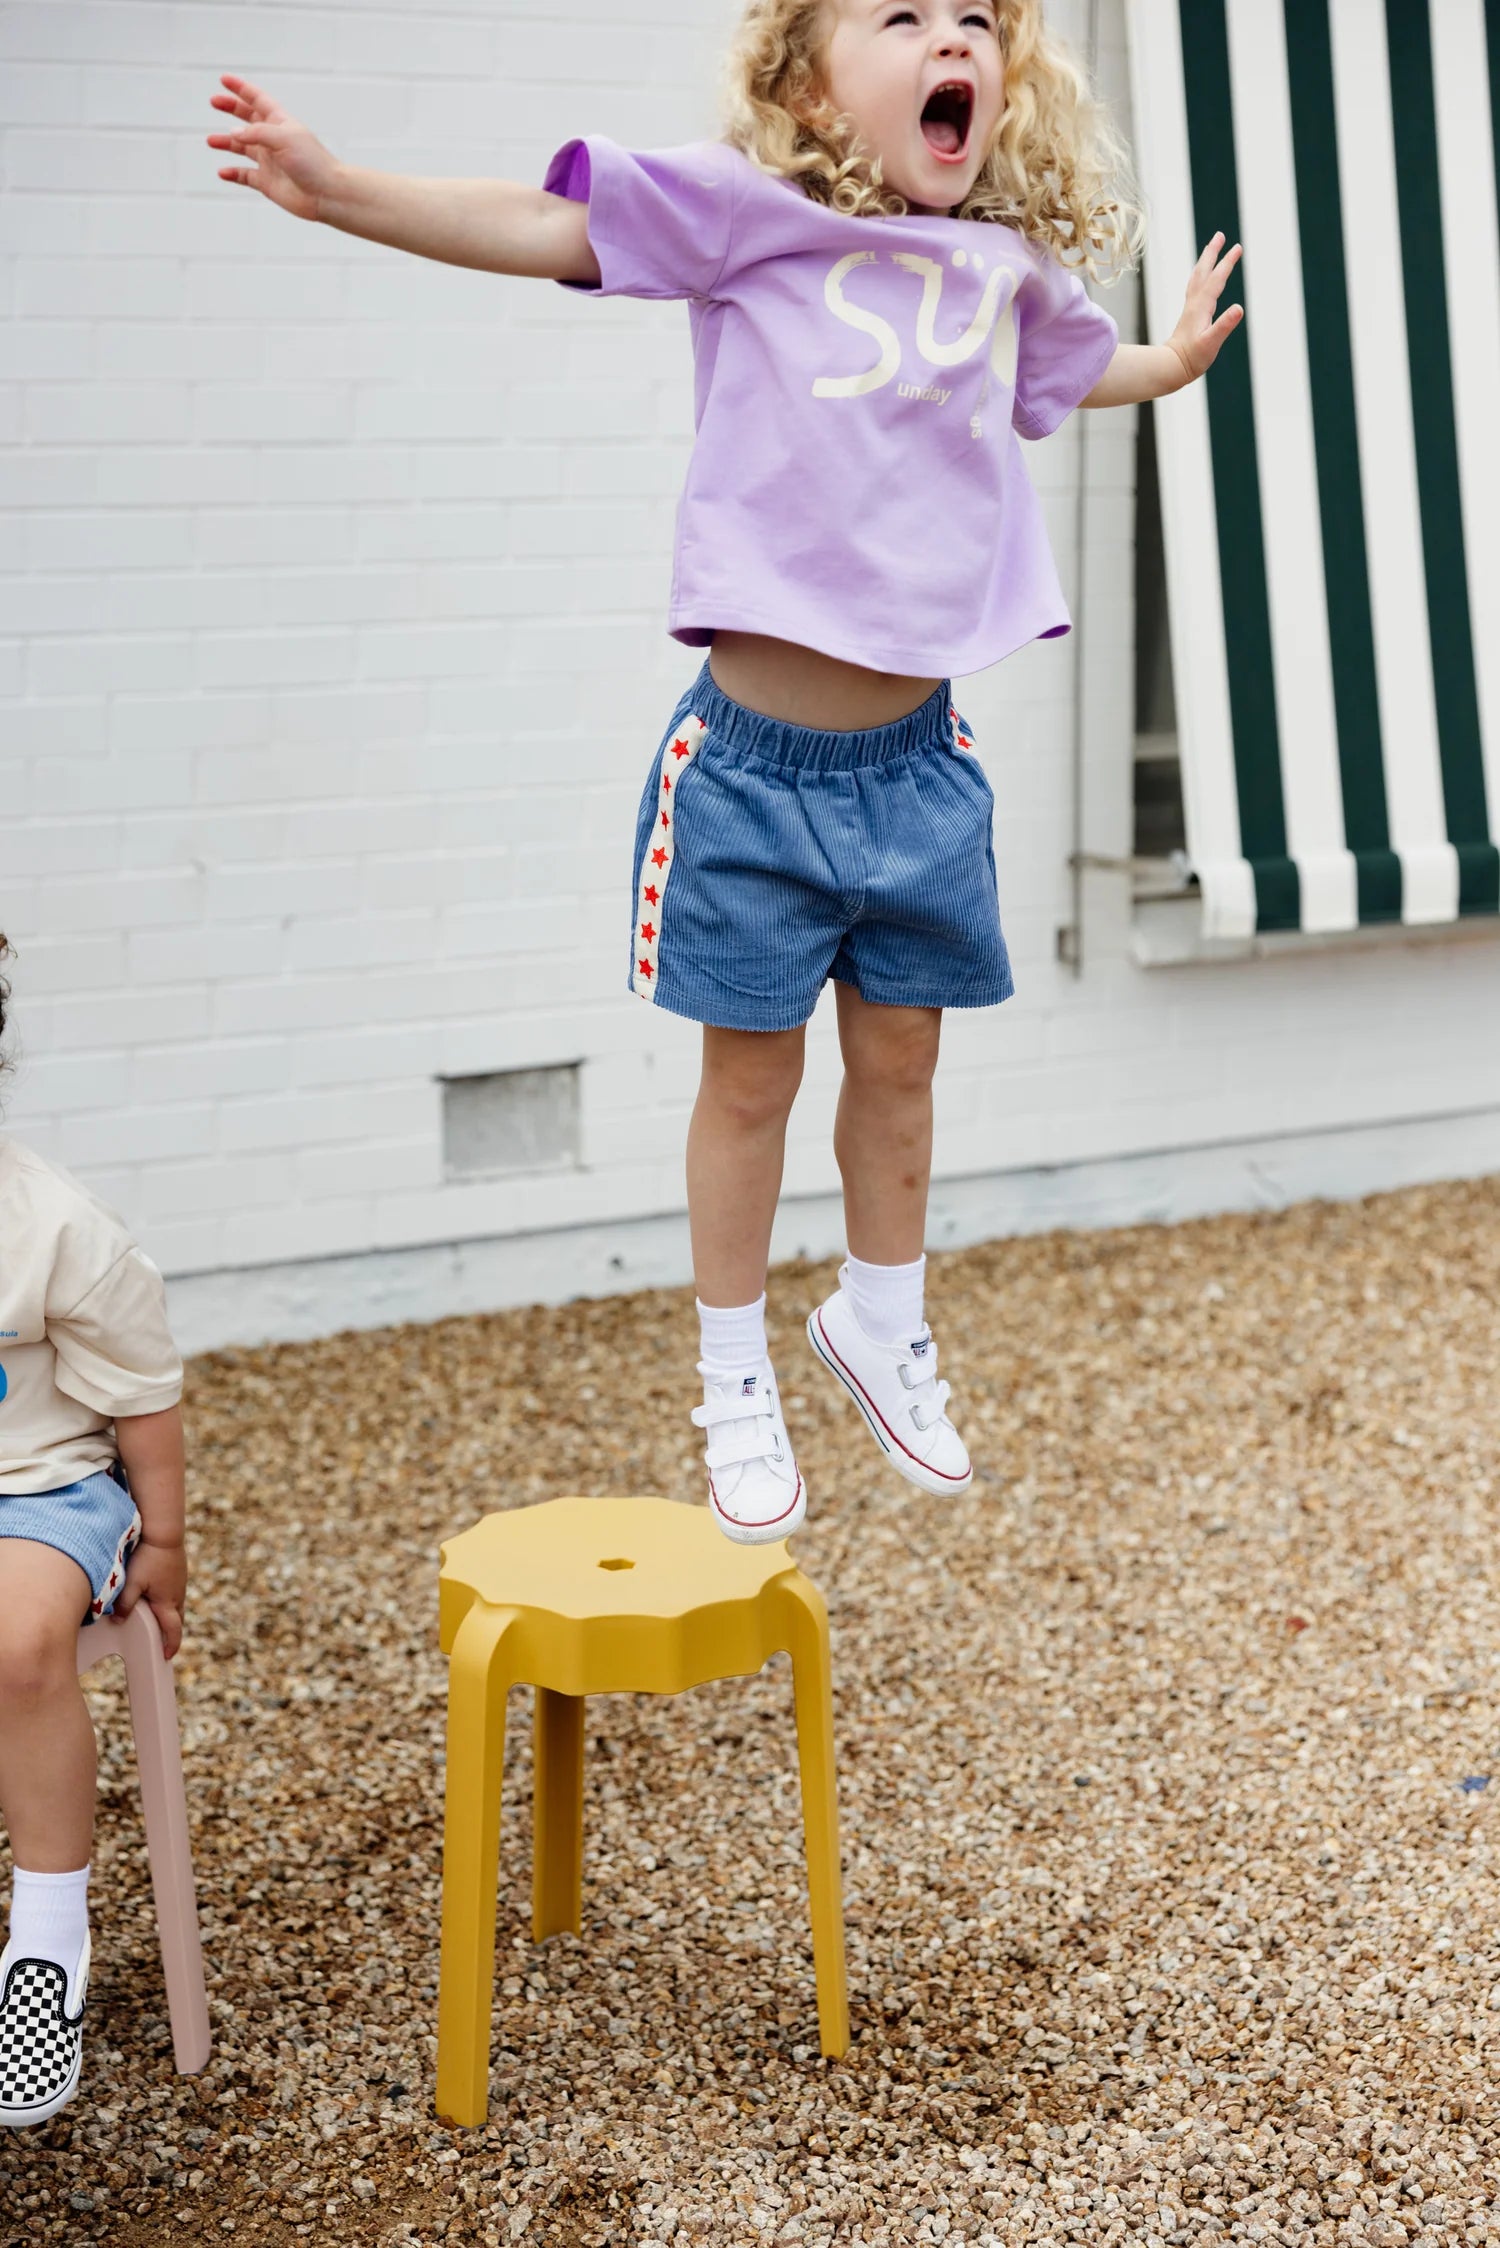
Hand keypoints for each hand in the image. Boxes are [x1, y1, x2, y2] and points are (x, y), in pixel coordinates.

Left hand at [114, 1538, 186, 1660]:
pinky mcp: (178, 1572)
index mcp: (167, 1602)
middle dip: (171, 1632)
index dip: (170, 1645)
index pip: (173, 1630)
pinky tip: (156, 1594)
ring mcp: (180, 1583)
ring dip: (168, 1615)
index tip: (166, 1656)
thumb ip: (125, 1604)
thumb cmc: (148, 1557)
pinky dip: (167, 1600)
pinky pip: (174, 1592)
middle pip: (177, 1620)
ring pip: (176, 1605)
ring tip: (156, 1618)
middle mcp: (177, 1595)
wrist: (164, 1532)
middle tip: (163, 1642)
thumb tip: (118, 1621)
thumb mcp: (132, 1583)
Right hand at [207, 74, 338, 221]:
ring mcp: (270, 161)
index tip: (224, 79)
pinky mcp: (267, 182)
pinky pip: (245, 176)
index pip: (258, 100)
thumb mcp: (283, 138)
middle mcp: (274, 140)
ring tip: (210, 141)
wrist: (327, 195)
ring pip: (243, 148)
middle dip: (231, 109)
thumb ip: (256, 132)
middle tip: (214, 102)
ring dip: (227, 142)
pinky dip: (233, 174)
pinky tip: (222, 172)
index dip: (241, 88)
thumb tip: (234, 134)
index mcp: (280, 123)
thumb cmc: (312, 163)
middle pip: (248, 119)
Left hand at [1167, 232, 1244, 386]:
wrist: (1171, 367)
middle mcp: (1194, 303)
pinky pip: (1195, 288)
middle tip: (1220, 235)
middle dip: (1212, 253)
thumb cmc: (1192, 358)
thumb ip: (1224, 325)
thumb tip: (1239, 308)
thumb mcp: (1211, 343)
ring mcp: (1190, 307)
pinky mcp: (1189, 314)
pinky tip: (1203, 277)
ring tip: (1212, 248)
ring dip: (1205, 261)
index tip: (1238, 247)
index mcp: (1201, 306)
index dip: (1227, 263)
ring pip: (1197, 277)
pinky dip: (1200, 276)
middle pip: (1203, 271)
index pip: (1217, 279)